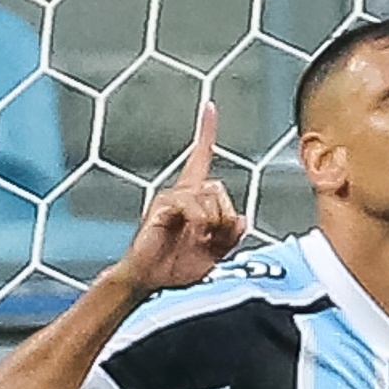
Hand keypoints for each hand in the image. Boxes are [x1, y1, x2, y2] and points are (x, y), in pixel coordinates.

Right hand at [111, 101, 244, 294]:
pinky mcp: (162, 207)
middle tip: (214, 238)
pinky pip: (194, 206)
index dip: (205, 133)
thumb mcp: (213, 254)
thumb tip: (241, 219)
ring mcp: (170, 199)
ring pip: (210, 196)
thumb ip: (230, 236)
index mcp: (192, 200)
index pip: (200, 159)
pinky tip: (194, 236)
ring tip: (201, 240)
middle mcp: (180, 193)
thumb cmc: (173, 268)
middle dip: (224, 215)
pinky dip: (201, 223)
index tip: (210, 108)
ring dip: (214, 223)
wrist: (147, 281)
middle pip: (218, 186)